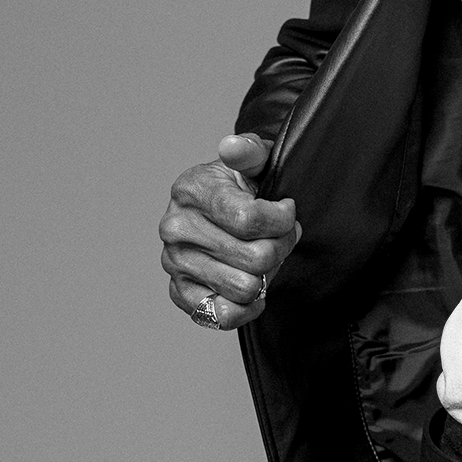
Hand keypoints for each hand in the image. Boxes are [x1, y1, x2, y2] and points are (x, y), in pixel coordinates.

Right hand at [160, 133, 300, 329]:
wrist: (218, 211)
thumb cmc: (241, 186)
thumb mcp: (252, 161)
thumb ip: (250, 151)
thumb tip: (233, 146)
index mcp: (191, 190)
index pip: (250, 219)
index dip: (282, 220)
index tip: (286, 211)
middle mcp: (175, 228)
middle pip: (255, 258)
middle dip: (281, 247)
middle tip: (281, 237)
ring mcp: (175, 262)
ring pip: (245, 288)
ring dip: (266, 276)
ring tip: (264, 258)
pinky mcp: (179, 292)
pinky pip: (223, 316)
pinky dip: (247, 306)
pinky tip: (254, 287)